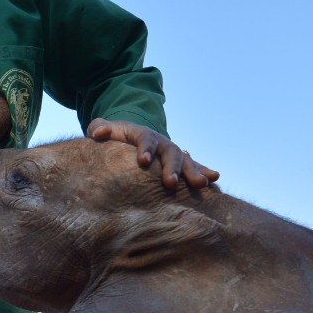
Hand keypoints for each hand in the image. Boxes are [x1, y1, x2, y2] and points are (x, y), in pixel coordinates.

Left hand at [87, 119, 218, 189]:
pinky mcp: (178, 162)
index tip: (143, 162)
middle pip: (169, 152)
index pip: (145, 139)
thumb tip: (99, 133)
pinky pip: (194, 166)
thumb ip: (99, 128)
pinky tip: (214, 180)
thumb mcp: (102, 129)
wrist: (126, 137)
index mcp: (142, 134)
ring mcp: (171, 152)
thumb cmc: (111, 137)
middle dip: (171, 167)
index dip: (145, 149)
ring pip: (185, 160)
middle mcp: (160, 142)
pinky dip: (204, 171)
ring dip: (193, 171)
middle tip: (171, 183)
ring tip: (201, 184)